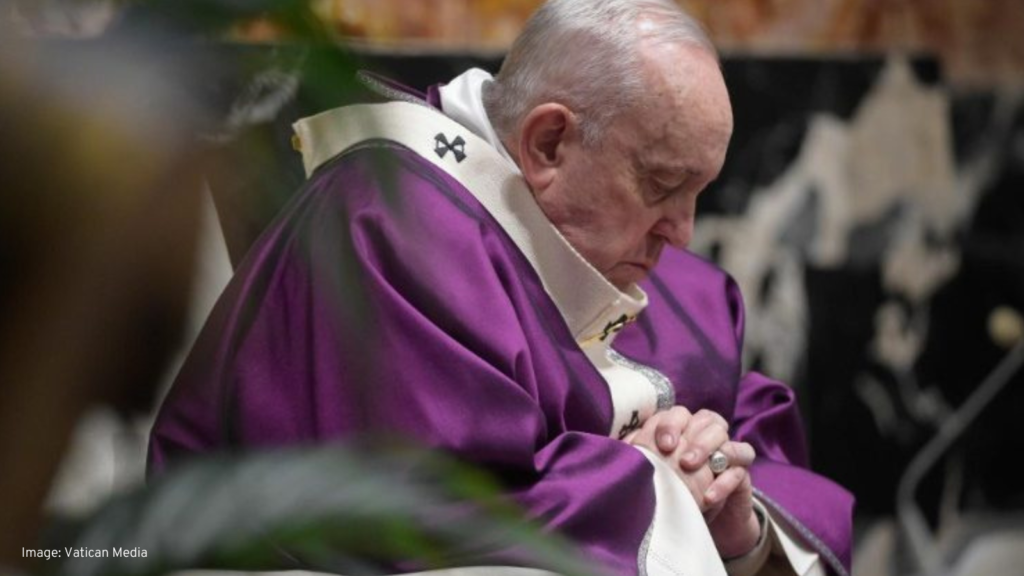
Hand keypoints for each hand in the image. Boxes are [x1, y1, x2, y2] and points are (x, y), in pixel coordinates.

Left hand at [624, 407, 761, 557]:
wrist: (703, 519)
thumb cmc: (675, 489)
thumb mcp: (657, 473)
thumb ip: (641, 456)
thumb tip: (619, 450)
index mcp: (685, 429)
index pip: (680, 414)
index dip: (670, 424)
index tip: (662, 445)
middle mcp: (706, 435)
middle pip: (706, 419)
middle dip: (692, 436)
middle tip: (680, 458)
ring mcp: (727, 452)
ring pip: (725, 435)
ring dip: (708, 448)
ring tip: (691, 467)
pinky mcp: (742, 474)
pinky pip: (739, 469)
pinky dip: (725, 481)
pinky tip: (710, 496)